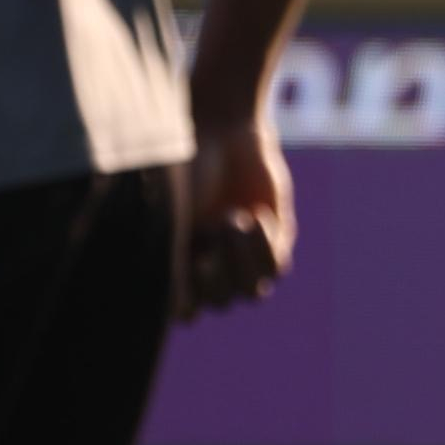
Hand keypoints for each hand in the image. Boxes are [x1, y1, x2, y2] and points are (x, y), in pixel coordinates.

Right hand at [181, 118, 293, 315]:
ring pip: (251, 293)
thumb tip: (180, 315)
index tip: (187, 258)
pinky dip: (265, 246)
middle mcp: (207, 266)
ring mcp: (242, 255)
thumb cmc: (180, 171)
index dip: (187, 296)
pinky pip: (276, 268)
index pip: (184, 312)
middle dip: (216, 274)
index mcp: (174, 265)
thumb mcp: (168, 216)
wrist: (219, 129)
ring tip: (232, 220)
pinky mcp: (273, 241)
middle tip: (210, 230)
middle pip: (219, 303)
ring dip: (243, 261)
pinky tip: (256, 215)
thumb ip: (170, 264)